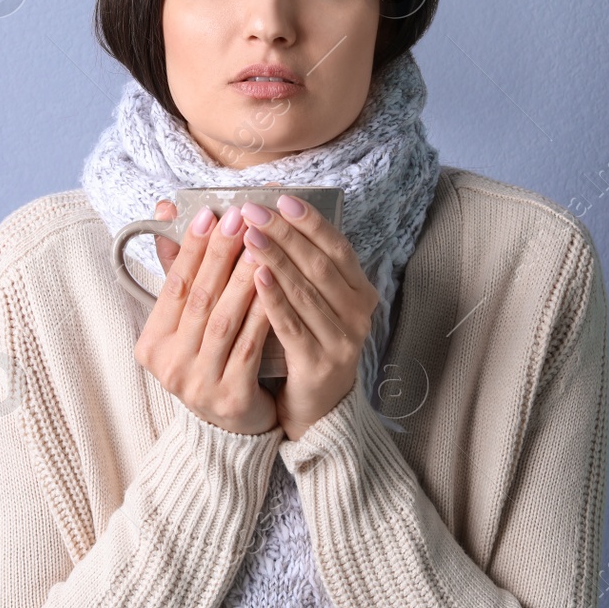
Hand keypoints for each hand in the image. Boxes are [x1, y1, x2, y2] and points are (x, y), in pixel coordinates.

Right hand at [133, 200, 278, 435]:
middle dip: (220, 254)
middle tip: (239, 217)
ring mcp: (198, 383)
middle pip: (199, 298)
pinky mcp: (230, 397)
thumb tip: (167, 213)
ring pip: (225, 319)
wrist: (234, 428)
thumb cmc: (213, 361)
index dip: (190, 248)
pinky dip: (263, 311)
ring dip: (244, 277)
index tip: (208, 213)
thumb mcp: (191, 324)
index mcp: (152, 344)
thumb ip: (183, 274)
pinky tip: (277, 286)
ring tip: (261, 244)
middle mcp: (169, 364)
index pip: (173, 285)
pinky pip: (250, 345)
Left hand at [237, 196, 379, 440]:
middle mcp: (359, 313)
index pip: (336, 247)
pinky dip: (274, 297)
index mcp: (360, 291)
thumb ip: (295, 265)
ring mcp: (343, 340)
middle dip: (285, 233)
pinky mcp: (320, 364)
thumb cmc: (308, 343)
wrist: (318, 409)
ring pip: (306, 291)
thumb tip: (262, 217)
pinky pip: (293, 324)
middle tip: (253, 210)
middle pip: (319, 264)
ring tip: (248, 235)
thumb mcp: (310, 302)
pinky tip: (255, 276)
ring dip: (276, 258)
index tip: (281, 198)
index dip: (310, 221)